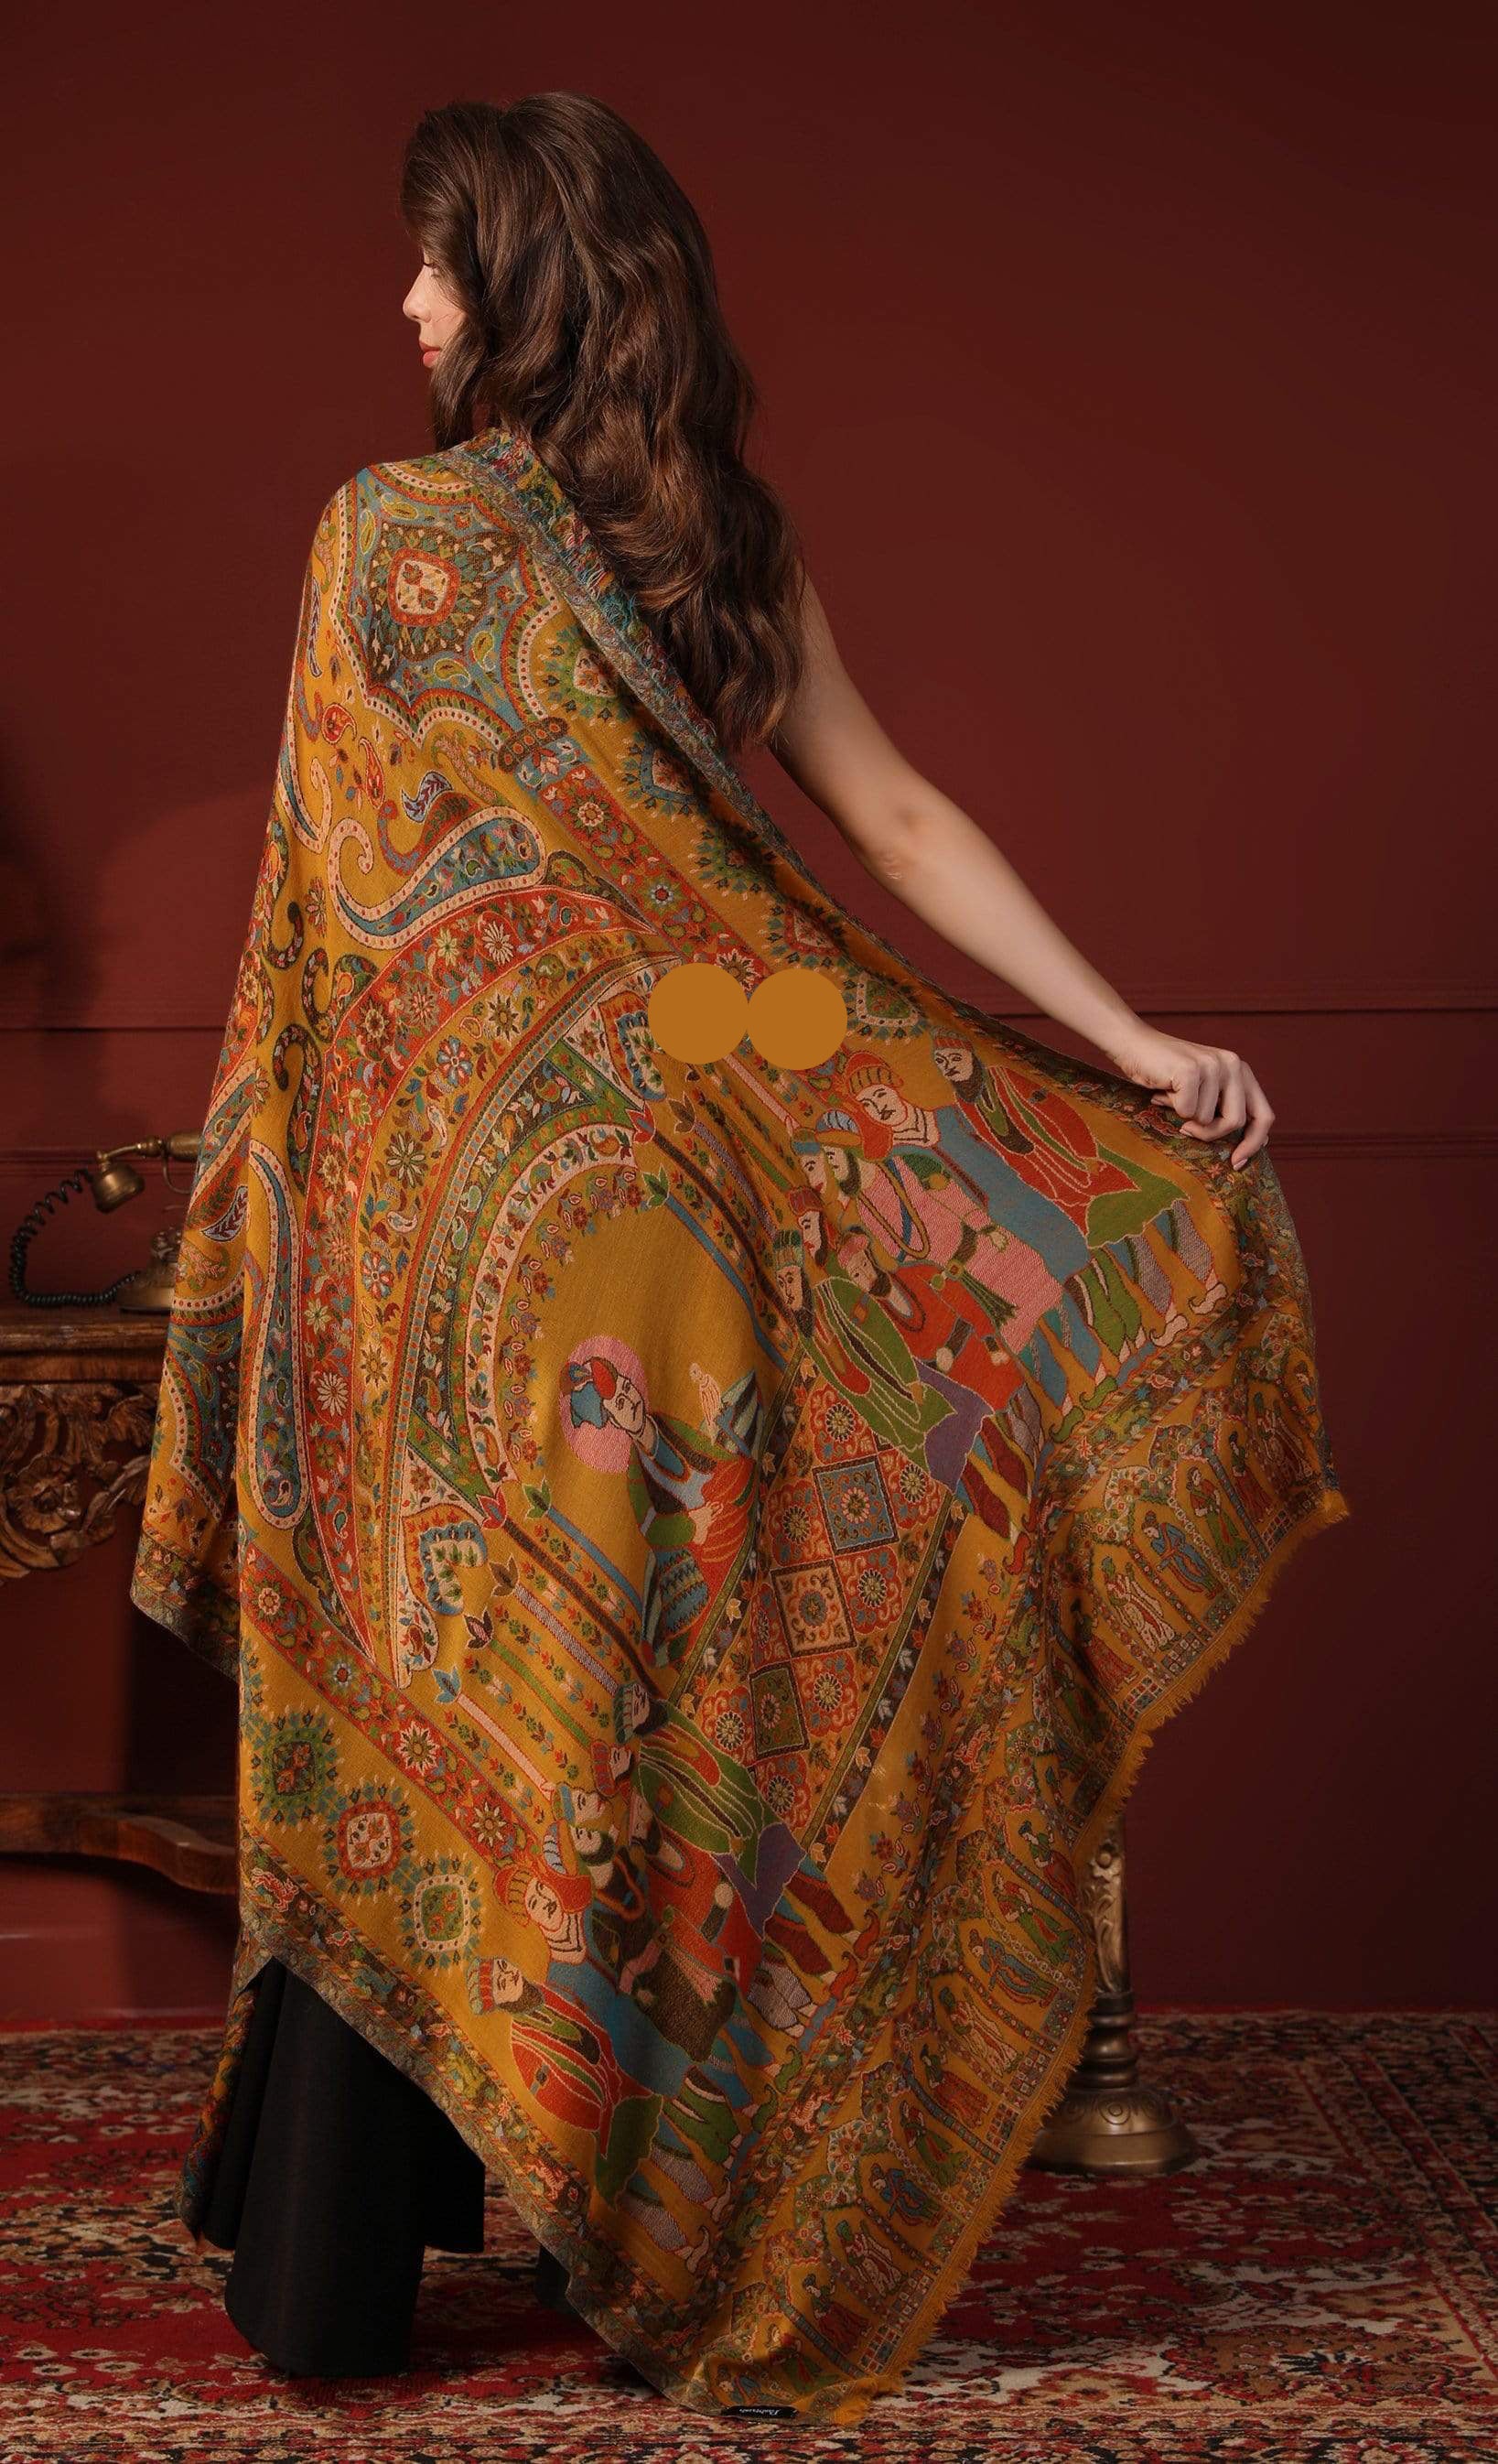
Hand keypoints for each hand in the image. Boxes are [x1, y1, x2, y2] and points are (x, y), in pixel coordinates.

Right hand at [1098, 1019, 1273, 1169]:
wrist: (1134, 1044)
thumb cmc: (1168, 1074)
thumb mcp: (1205, 1091)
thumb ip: (1227, 1109)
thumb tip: (1257, 1143)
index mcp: (1241, 1071)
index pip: (1264, 1115)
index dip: (1253, 1143)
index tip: (1237, 1162)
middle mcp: (1233, 1064)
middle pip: (1236, 1122)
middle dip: (1211, 1134)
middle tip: (1188, 1131)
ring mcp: (1213, 1065)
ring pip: (1207, 1120)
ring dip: (1184, 1116)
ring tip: (1171, 1096)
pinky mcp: (1191, 1070)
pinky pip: (1186, 1111)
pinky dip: (1170, 1107)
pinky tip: (1163, 1090)